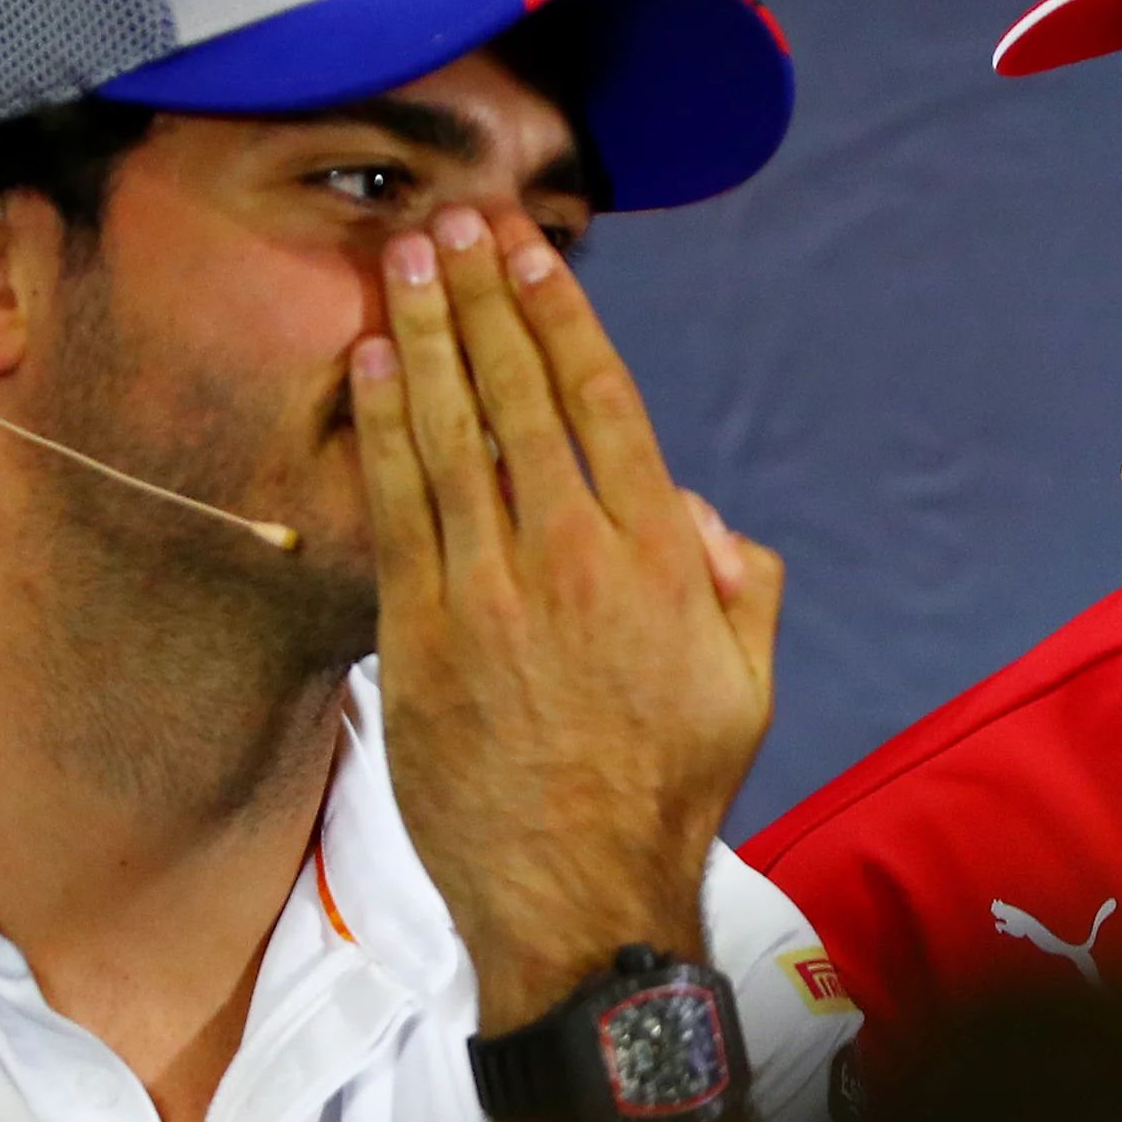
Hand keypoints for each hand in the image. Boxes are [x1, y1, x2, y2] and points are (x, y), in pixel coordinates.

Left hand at [349, 202, 782, 1031]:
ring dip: (429, 334)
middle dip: (485, 297)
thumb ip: (743, 587)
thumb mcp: (746, 688)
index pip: (603, 403)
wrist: (580, 899)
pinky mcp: (421, 634)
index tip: (536, 256)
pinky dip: (386, 426)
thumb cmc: (667, 795)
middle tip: (456, 223)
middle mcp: (570, 556)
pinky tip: (375, 364)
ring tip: (407, 260)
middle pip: (518, 394)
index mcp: (656, 558)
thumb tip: (706, 515)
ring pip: (452, 432)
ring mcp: (488, 592)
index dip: (563, 317)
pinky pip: (397, 504)